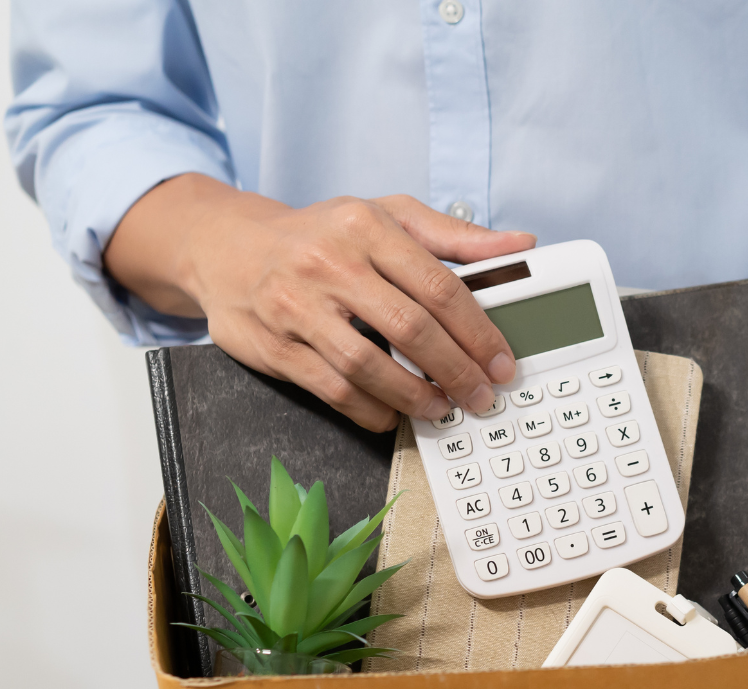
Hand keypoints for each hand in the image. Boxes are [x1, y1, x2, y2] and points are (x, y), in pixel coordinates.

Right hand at [105, 174, 536, 430]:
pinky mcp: (274, 345)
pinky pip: (332, 388)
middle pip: (410, 329)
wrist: (227, 246)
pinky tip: (393, 414)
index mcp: (365, 227)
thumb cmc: (320, 234)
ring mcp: (296, 306)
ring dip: (415, 397)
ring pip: (369, 366)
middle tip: (482, 397)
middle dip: (457, 371)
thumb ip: (453, 235)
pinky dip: (369, 409)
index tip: (502, 362)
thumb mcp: (385, 216)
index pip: (438, 286)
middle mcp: (328, 263)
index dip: (478, 332)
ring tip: (442, 409)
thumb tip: (520, 244)